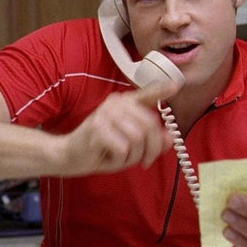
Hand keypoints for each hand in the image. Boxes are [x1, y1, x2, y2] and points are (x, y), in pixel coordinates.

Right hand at [62, 81, 179, 175]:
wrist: (69, 156)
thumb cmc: (101, 149)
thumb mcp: (131, 146)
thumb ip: (151, 140)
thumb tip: (170, 137)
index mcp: (125, 103)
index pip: (147, 94)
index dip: (162, 90)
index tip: (176, 85)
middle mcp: (116, 103)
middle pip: (150, 126)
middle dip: (152, 149)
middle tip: (145, 161)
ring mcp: (106, 114)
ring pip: (138, 139)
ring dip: (133, 156)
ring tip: (121, 157)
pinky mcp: (97, 128)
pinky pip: (123, 148)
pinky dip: (120, 160)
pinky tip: (109, 157)